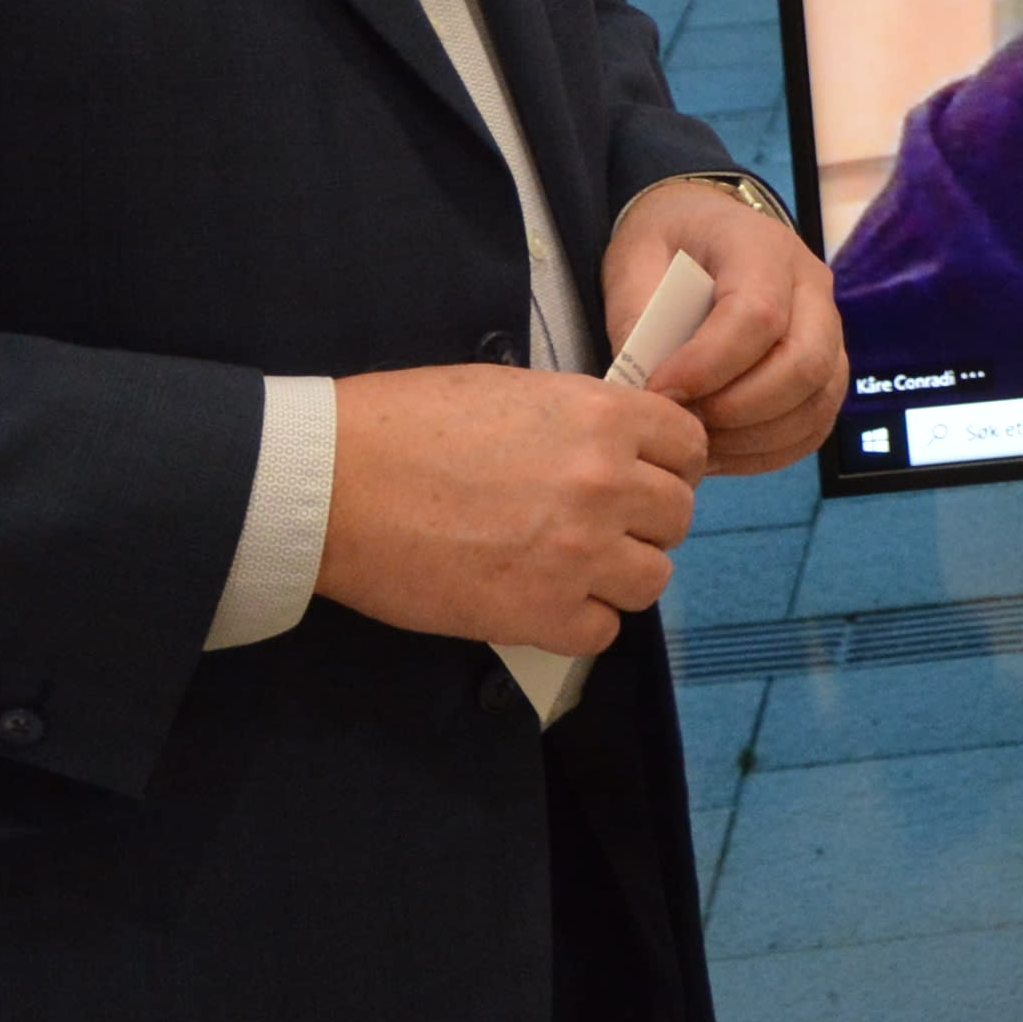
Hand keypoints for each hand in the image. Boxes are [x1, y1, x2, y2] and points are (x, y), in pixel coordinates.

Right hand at [313, 363, 703, 654]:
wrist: (333, 482)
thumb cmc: (404, 425)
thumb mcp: (513, 390)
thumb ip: (579, 420)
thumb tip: (616, 447)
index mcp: (602, 417)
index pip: (689, 448)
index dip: (668, 466)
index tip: (642, 478)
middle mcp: (605, 484)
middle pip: (677, 517)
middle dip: (643, 522)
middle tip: (598, 526)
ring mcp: (578, 553)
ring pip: (651, 578)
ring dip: (617, 576)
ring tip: (569, 566)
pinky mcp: (540, 613)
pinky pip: (603, 631)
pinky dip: (578, 622)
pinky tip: (540, 600)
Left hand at [607, 178, 845, 476]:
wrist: (700, 231)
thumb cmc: (667, 247)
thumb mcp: (634, 261)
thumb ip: (638, 318)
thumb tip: (647, 389)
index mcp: (762, 246)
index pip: (757, 314)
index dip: (709, 364)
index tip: (660, 390)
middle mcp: (811, 286)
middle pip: (805, 362)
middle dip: (740, 409)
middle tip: (683, 422)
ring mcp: (829, 329)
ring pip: (817, 401)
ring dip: (754, 437)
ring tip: (696, 442)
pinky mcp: (827, 370)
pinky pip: (814, 425)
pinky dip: (769, 451)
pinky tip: (721, 450)